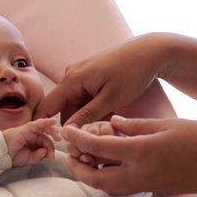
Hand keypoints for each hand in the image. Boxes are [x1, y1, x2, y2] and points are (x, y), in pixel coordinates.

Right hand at [2, 118, 61, 166]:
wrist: (1, 153)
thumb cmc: (13, 156)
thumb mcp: (30, 159)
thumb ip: (39, 157)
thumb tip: (45, 152)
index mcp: (34, 143)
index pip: (46, 144)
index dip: (50, 149)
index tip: (51, 157)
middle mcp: (33, 135)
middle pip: (47, 136)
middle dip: (53, 140)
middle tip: (58, 142)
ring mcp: (30, 131)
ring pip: (44, 128)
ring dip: (52, 131)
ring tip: (57, 137)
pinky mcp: (26, 127)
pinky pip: (38, 123)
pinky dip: (46, 122)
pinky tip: (53, 121)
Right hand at [35, 34, 166, 126]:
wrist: (149, 52)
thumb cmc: (132, 73)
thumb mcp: (111, 99)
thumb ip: (87, 116)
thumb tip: (67, 132)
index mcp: (71, 80)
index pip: (46, 107)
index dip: (47, 126)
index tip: (57, 144)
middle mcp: (71, 76)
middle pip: (63, 110)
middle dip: (76, 127)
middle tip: (96, 139)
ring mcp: (80, 76)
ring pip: (75, 107)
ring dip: (87, 120)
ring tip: (108, 125)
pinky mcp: (90, 78)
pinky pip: (84, 100)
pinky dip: (94, 110)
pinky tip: (110, 114)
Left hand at [61, 115, 196, 194]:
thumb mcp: (165, 124)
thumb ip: (135, 125)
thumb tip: (113, 124)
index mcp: (141, 152)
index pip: (98, 148)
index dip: (78, 140)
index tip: (67, 132)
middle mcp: (140, 174)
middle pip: (96, 180)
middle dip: (78, 170)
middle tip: (71, 156)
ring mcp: (148, 185)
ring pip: (109, 189)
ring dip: (94, 178)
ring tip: (89, 161)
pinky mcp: (157, 190)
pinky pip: (125, 189)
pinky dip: (111, 180)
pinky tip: (114, 165)